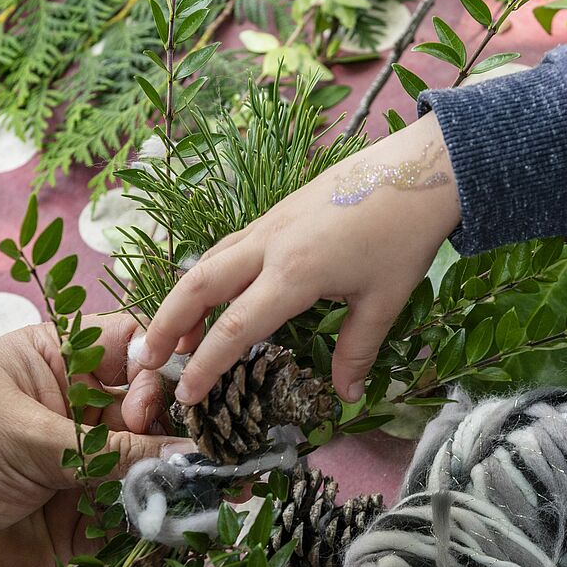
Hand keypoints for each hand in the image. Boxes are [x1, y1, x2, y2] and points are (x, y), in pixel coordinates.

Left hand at [0, 315, 190, 566]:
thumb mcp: (30, 440)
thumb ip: (109, 453)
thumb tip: (184, 456)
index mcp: (54, 365)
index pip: (126, 348)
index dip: (153, 367)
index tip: (152, 400)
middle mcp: (73, 412)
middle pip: (147, 410)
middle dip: (174, 427)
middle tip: (186, 447)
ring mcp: (77, 468)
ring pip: (145, 465)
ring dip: (177, 476)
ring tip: (217, 484)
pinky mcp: (76, 523)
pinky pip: (130, 518)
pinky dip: (159, 520)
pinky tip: (189, 518)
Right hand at [134, 113, 459, 404]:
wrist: (419, 169)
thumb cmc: (404, 236)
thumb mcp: (384, 302)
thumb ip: (356, 352)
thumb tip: (345, 397)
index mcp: (293, 274)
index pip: (234, 328)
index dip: (206, 366)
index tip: (186, 395)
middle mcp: (269, 245)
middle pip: (197, 285)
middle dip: (166, 324)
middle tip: (147, 360)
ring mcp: (270, 224)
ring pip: (208, 261)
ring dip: (183, 298)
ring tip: (176, 337)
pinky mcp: (278, 212)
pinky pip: (229, 246)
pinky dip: (209, 274)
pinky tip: (216, 294)